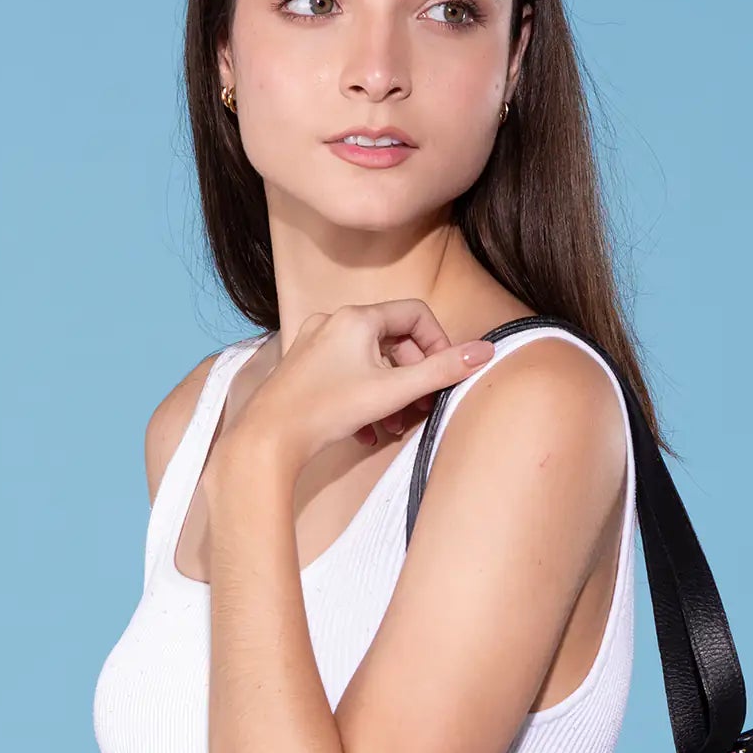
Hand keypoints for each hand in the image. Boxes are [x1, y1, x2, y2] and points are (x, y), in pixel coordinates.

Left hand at [228, 301, 496, 472]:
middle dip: (413, 376)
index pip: (415, 315)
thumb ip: (441, 371)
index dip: (437, 344)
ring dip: (391, 393)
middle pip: (392, 341)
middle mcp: (333, 323)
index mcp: (356, 318)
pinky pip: (346, 377)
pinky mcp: (303, 371)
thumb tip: (485, 352)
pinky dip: (364, 399)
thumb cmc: (326, 410)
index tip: (442, 376)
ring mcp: (315, 346)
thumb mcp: (393, 391)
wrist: (268, 438)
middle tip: (422, 408)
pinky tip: (367, 432)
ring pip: (369, 363)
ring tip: (397, 425)